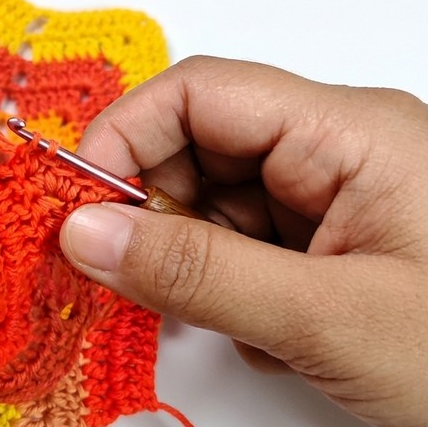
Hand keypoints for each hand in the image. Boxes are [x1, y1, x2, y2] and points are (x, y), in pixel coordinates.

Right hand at [60, 56, 427, 426]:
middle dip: (158, 215)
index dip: (126, 140)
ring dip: (197, 262)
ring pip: (215, 202)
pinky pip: (246, 242)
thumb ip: (195, 273)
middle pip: (200, 146)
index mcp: (349, 132)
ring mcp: (337, 195)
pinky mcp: (335, 239)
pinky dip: (231, 288)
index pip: (202, 93)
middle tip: (141, 285)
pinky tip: (270, 333)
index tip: (78, 212)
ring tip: (236, 324)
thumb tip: (83, 234)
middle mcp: (339, 148)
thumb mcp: (325, 319)